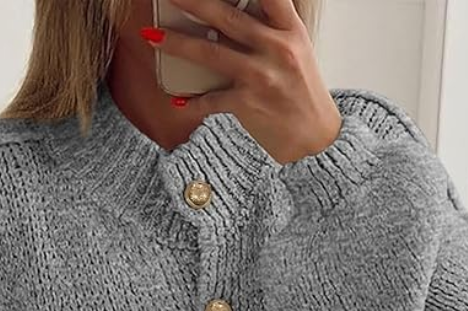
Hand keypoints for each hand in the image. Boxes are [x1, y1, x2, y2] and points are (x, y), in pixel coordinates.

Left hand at [141, 0, 341, 163]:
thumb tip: (224, 21)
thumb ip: (266, 32)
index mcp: (291, 30)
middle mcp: (276, 49)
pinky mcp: (247, 104)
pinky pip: (211, 100)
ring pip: (210, 53)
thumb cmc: (302, 94)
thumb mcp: (295, 52)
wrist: (315, 140)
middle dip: (193, 2)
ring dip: (177, 43)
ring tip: (152, 35)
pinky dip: (192, 101)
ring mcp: (260, 76)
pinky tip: (177, 100)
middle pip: (226, 17)